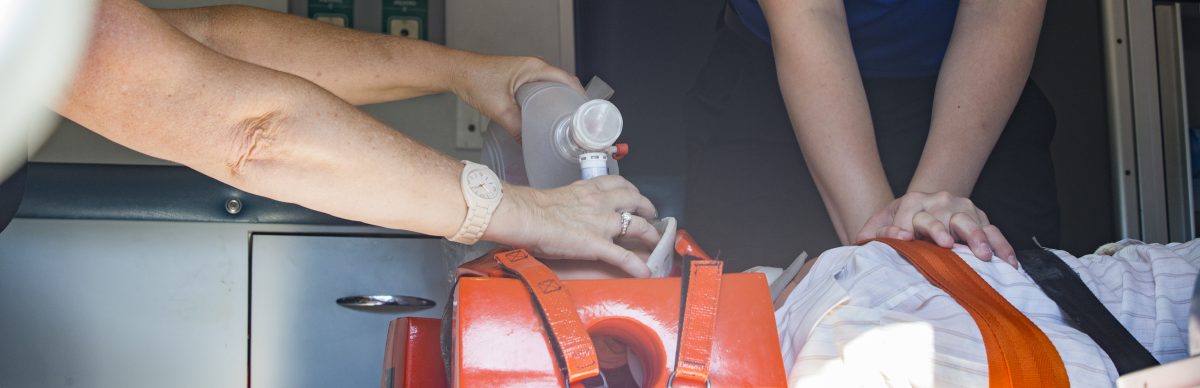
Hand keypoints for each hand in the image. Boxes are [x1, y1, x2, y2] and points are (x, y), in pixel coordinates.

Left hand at [450, 54, 584, 140]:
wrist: (457, 73)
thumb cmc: (475, 80)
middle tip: (576, 122)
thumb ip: (515, 127)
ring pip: (551, 87)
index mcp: (534, 67)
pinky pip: (540, 89)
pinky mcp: (519, 78)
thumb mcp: (499, 109)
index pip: (567, 79)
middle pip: (563, 83)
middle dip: (571, 102)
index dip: (579, 96)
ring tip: (564, 121)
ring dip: (558, 101)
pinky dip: (546, 101)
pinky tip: (544, 116)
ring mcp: (527, 72)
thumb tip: (528, 144)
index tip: (586, 112)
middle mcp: (534, 67)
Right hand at [483, 176, 660, 276]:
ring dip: (650, 235)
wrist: (527, 216)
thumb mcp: (559, 196)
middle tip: (651, 215)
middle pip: (635, 200)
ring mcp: (602, 224)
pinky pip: (624, 256)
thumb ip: (572, 200)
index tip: (635, 195)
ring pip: (637, 226)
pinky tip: (645, 272)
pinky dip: (637, 265)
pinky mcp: (598, 245)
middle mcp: (601, 203)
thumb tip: (568, 209)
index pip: (618, 183)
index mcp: (590, 189)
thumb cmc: (535, 207)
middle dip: (647, 208)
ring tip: (656, 242)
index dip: (631, 189)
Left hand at [856, 191, 1015, 266]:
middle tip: (946, 246)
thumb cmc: (897, 224)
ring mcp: (961, 208)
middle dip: (943, 229)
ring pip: (971, 222)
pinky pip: (993, 231)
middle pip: (942, 215)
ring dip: (978, 238)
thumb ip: (875, 234)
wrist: (919, 207)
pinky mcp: (979, 218)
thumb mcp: (878, 227)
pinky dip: (1001, 246)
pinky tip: (1008, 262)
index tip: (907, 241)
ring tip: (983, 255)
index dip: (906, 228)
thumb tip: (889, 238)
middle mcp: (938, 201)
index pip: (909, 215)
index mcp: (912, 202)